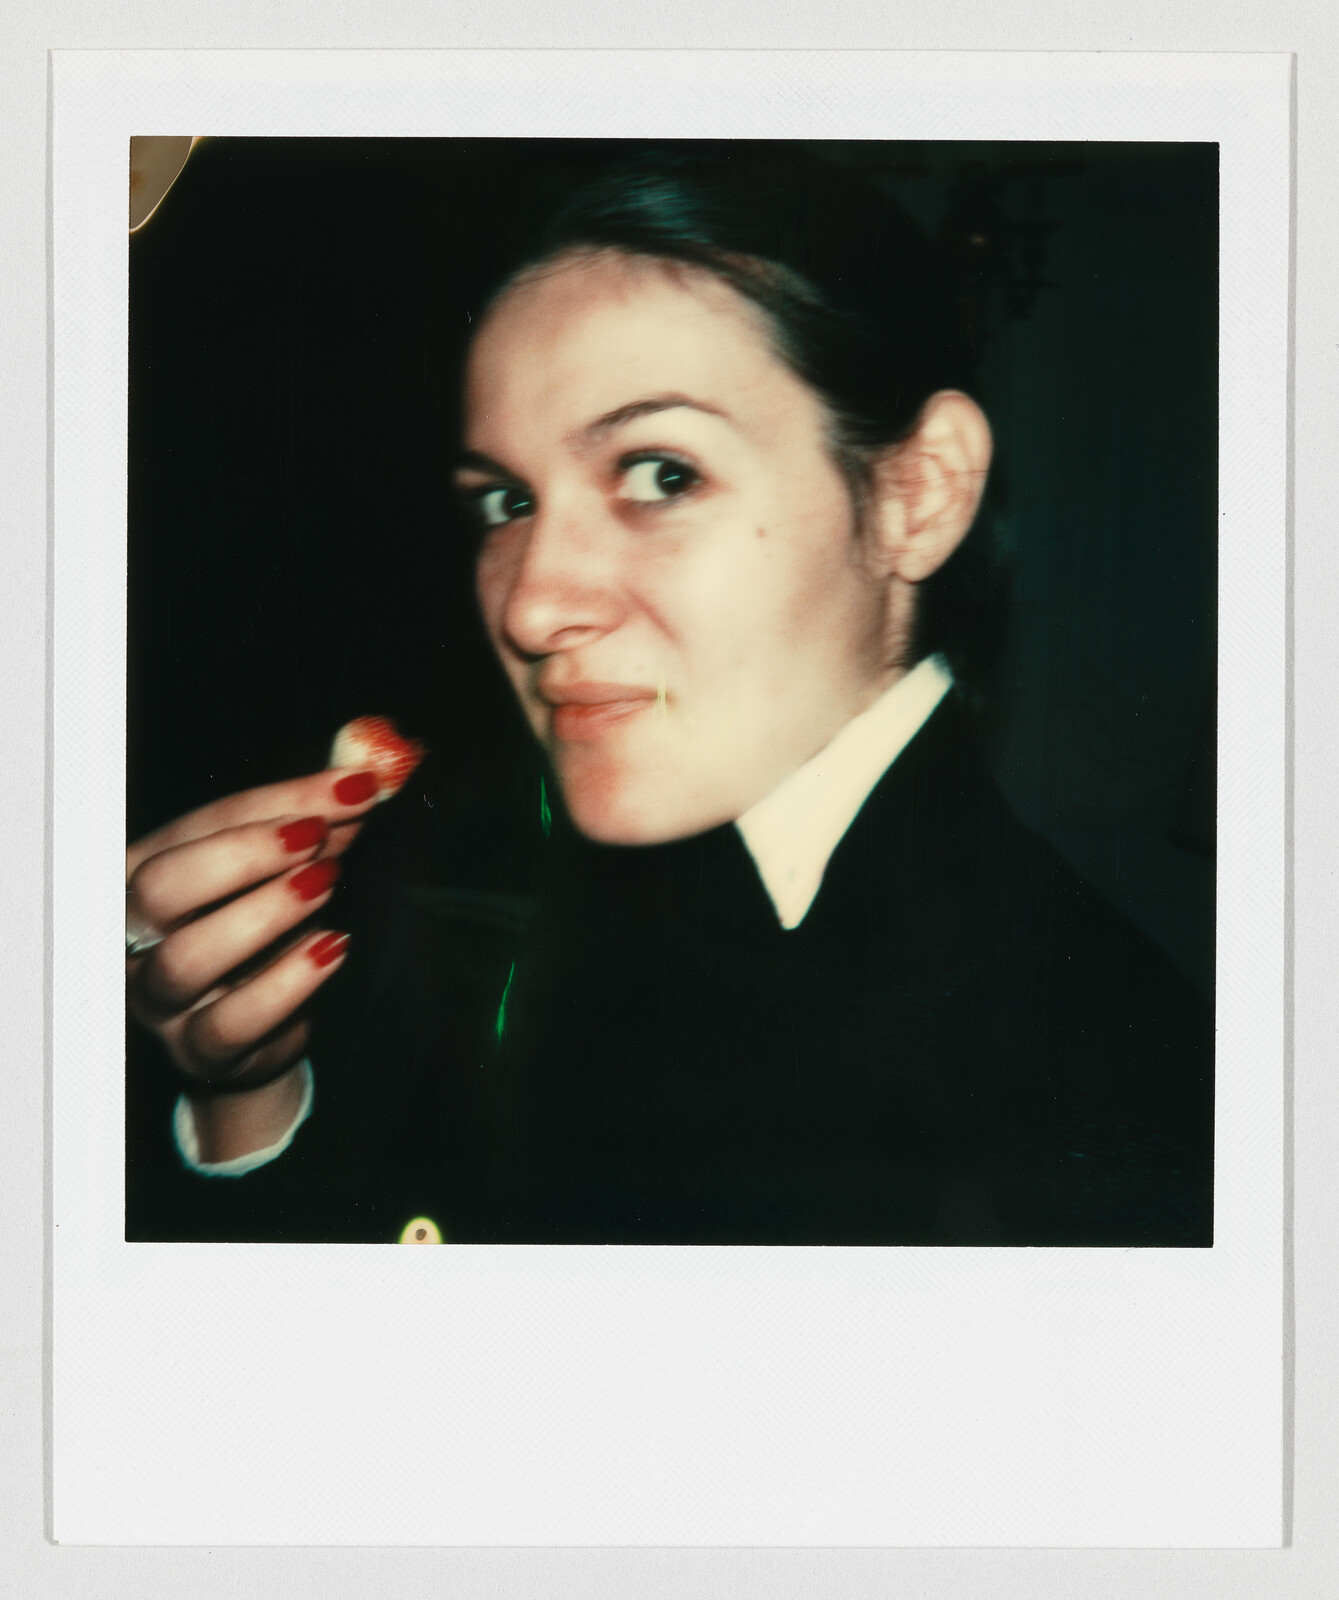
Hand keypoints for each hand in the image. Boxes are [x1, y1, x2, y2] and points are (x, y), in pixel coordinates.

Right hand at [126, 766, 384, 1159]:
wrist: (257, 1028)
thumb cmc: (263, 930)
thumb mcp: (286, 866)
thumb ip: (318, 818)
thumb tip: (368, 771)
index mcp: (145, 872)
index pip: (199, 825)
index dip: (277, 801)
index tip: (350, 786)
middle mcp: (136, 935)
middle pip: (163, 886)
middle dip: (245, 852)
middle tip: (318, 836)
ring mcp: (160, 997)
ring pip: (188, 957)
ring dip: (265, 912)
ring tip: (326, 883)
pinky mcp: (198, 1049)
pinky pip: (231, 1022)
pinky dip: (288, 982)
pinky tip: (334, 946)